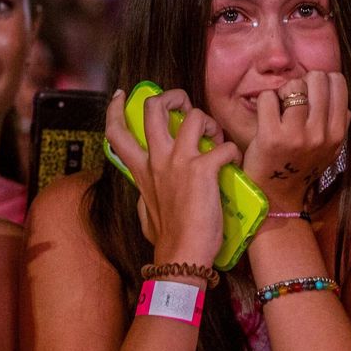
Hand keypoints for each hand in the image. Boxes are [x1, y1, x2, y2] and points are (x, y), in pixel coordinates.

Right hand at [104, 88, 231, 266]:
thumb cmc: (167, 238)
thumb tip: (146, 190)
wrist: (183, 255)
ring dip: (210, 123)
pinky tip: (233, 162)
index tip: (124, 95)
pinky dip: (233, 151)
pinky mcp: (204, 169)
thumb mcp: (145, 211)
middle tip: (186, 108)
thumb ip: (145, 193)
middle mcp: (157, 159)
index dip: (117, 108)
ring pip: (195, 117)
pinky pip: (224, 147)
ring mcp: (180, 162)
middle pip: (155, 108)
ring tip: (216, 139)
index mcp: (142, 170)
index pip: (117, 132)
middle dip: (174, 97)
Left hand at [240, 71, 348, 212]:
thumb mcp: (330, 150)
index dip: (322, 81)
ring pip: (292, 85)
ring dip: (283, 92)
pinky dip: (265, 101)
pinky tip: (266, 115)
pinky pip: (268, 97)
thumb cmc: (301, 167)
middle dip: (303, 83)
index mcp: (336, 134)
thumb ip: (340, 125)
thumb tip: (343, 100)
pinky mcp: (270, 136)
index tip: (312, 93)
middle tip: (293, 99)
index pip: (337, 83)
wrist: (275, 195)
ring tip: (279, 108)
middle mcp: (320, 134)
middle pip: (316, 78)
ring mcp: (296, 135)